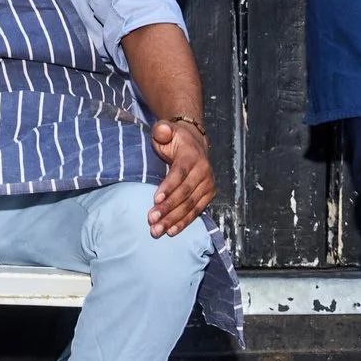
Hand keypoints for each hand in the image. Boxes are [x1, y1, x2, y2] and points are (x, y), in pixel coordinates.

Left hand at [147, 117, 214, 236]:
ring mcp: (208, 184)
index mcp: (192, 155)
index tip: (155, 200)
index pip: (180, 173)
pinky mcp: (208, 195)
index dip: (168, 187)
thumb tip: (162, 131)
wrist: (193, 143)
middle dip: (168, 208)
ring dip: (174, 219)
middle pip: (185, 193)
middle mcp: (204, 170)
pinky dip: (184, 222)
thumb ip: (162, 130)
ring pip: (191, 205)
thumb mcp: (166, 130)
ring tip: (158, 230)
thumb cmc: (174, 139)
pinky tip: (172, 231)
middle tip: (151, 220)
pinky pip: (197, 211)